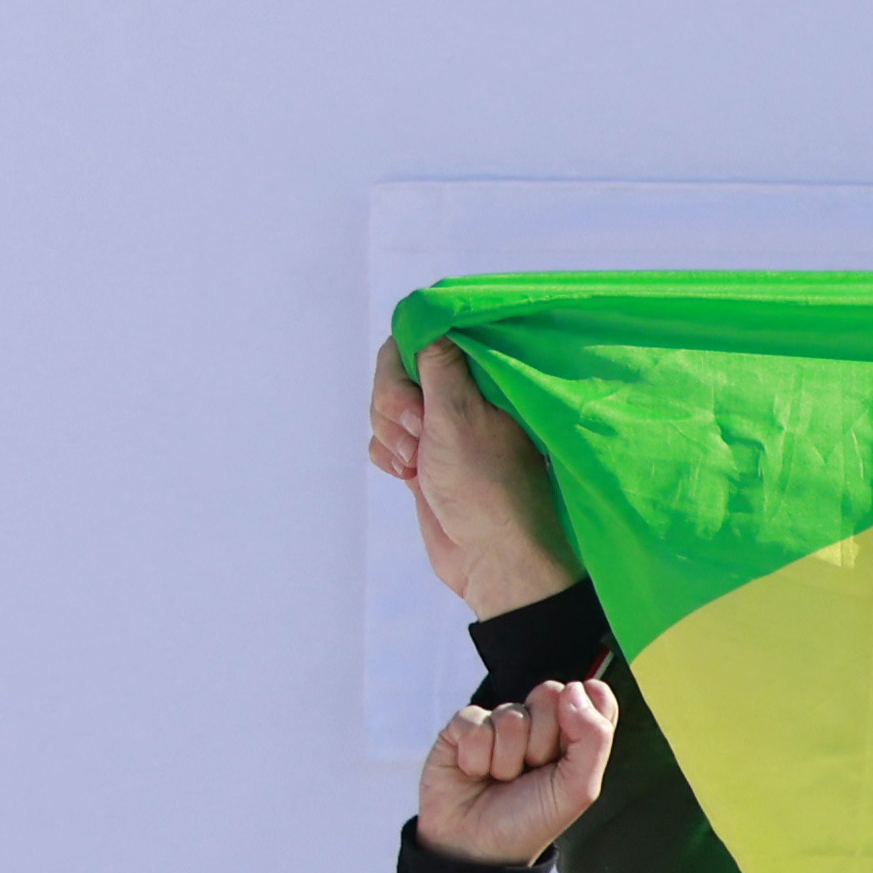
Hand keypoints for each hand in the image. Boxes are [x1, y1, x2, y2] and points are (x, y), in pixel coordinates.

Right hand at [372, 335, 578, 618]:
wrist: (490, 558)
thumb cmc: (484, 485)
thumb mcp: (458, 415)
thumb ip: (439, 364)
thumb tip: (431, 314)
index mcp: (485, 377)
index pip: (427, 337)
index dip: (407, 358)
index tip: (415, 393)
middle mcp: (463, 396)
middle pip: (398, 370)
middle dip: (393, 401)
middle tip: (416, 431)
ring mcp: (440, 427)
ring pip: (386, 406)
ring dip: (389, 432)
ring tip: (417, 461)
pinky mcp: (423, 455)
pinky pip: (382, 438)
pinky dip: (386, 454)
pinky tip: (409, 475)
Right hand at [418, 678, 616, 868]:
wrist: (476, 850)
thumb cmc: (529, 820)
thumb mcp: (578, 788)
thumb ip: (594, 737)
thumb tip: (575, 689)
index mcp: (573, 736)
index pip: (593, 696)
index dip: (584, 714)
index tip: (570, 747)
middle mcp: (537, 724)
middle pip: (549, 694)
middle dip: (541, 741)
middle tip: (531, 772)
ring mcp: (498, 724)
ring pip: (510, 714)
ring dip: (506, 758)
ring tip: (500, 779)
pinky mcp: (462, 729)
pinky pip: (473, 721)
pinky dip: (476, 756)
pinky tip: (474, 773)